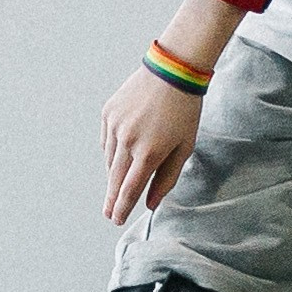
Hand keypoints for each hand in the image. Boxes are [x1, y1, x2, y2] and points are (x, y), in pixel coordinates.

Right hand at [101, 66, 203, 223]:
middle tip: (109, 214)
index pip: (130, 189)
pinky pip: (107, 141)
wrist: (172, 72)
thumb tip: (151, 203)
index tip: (116, 219)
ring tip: (120, 182)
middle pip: (115, 178)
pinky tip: (123, 151)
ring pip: (110, 160)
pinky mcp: (108, 113)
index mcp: (149, 152)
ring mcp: (115, 126)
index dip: (122, 207)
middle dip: (112, 199)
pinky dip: (113, 150)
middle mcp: (127, 140)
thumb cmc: (184, 111)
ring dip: (115, 173)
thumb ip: (167, 178)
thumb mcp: (184, 148)